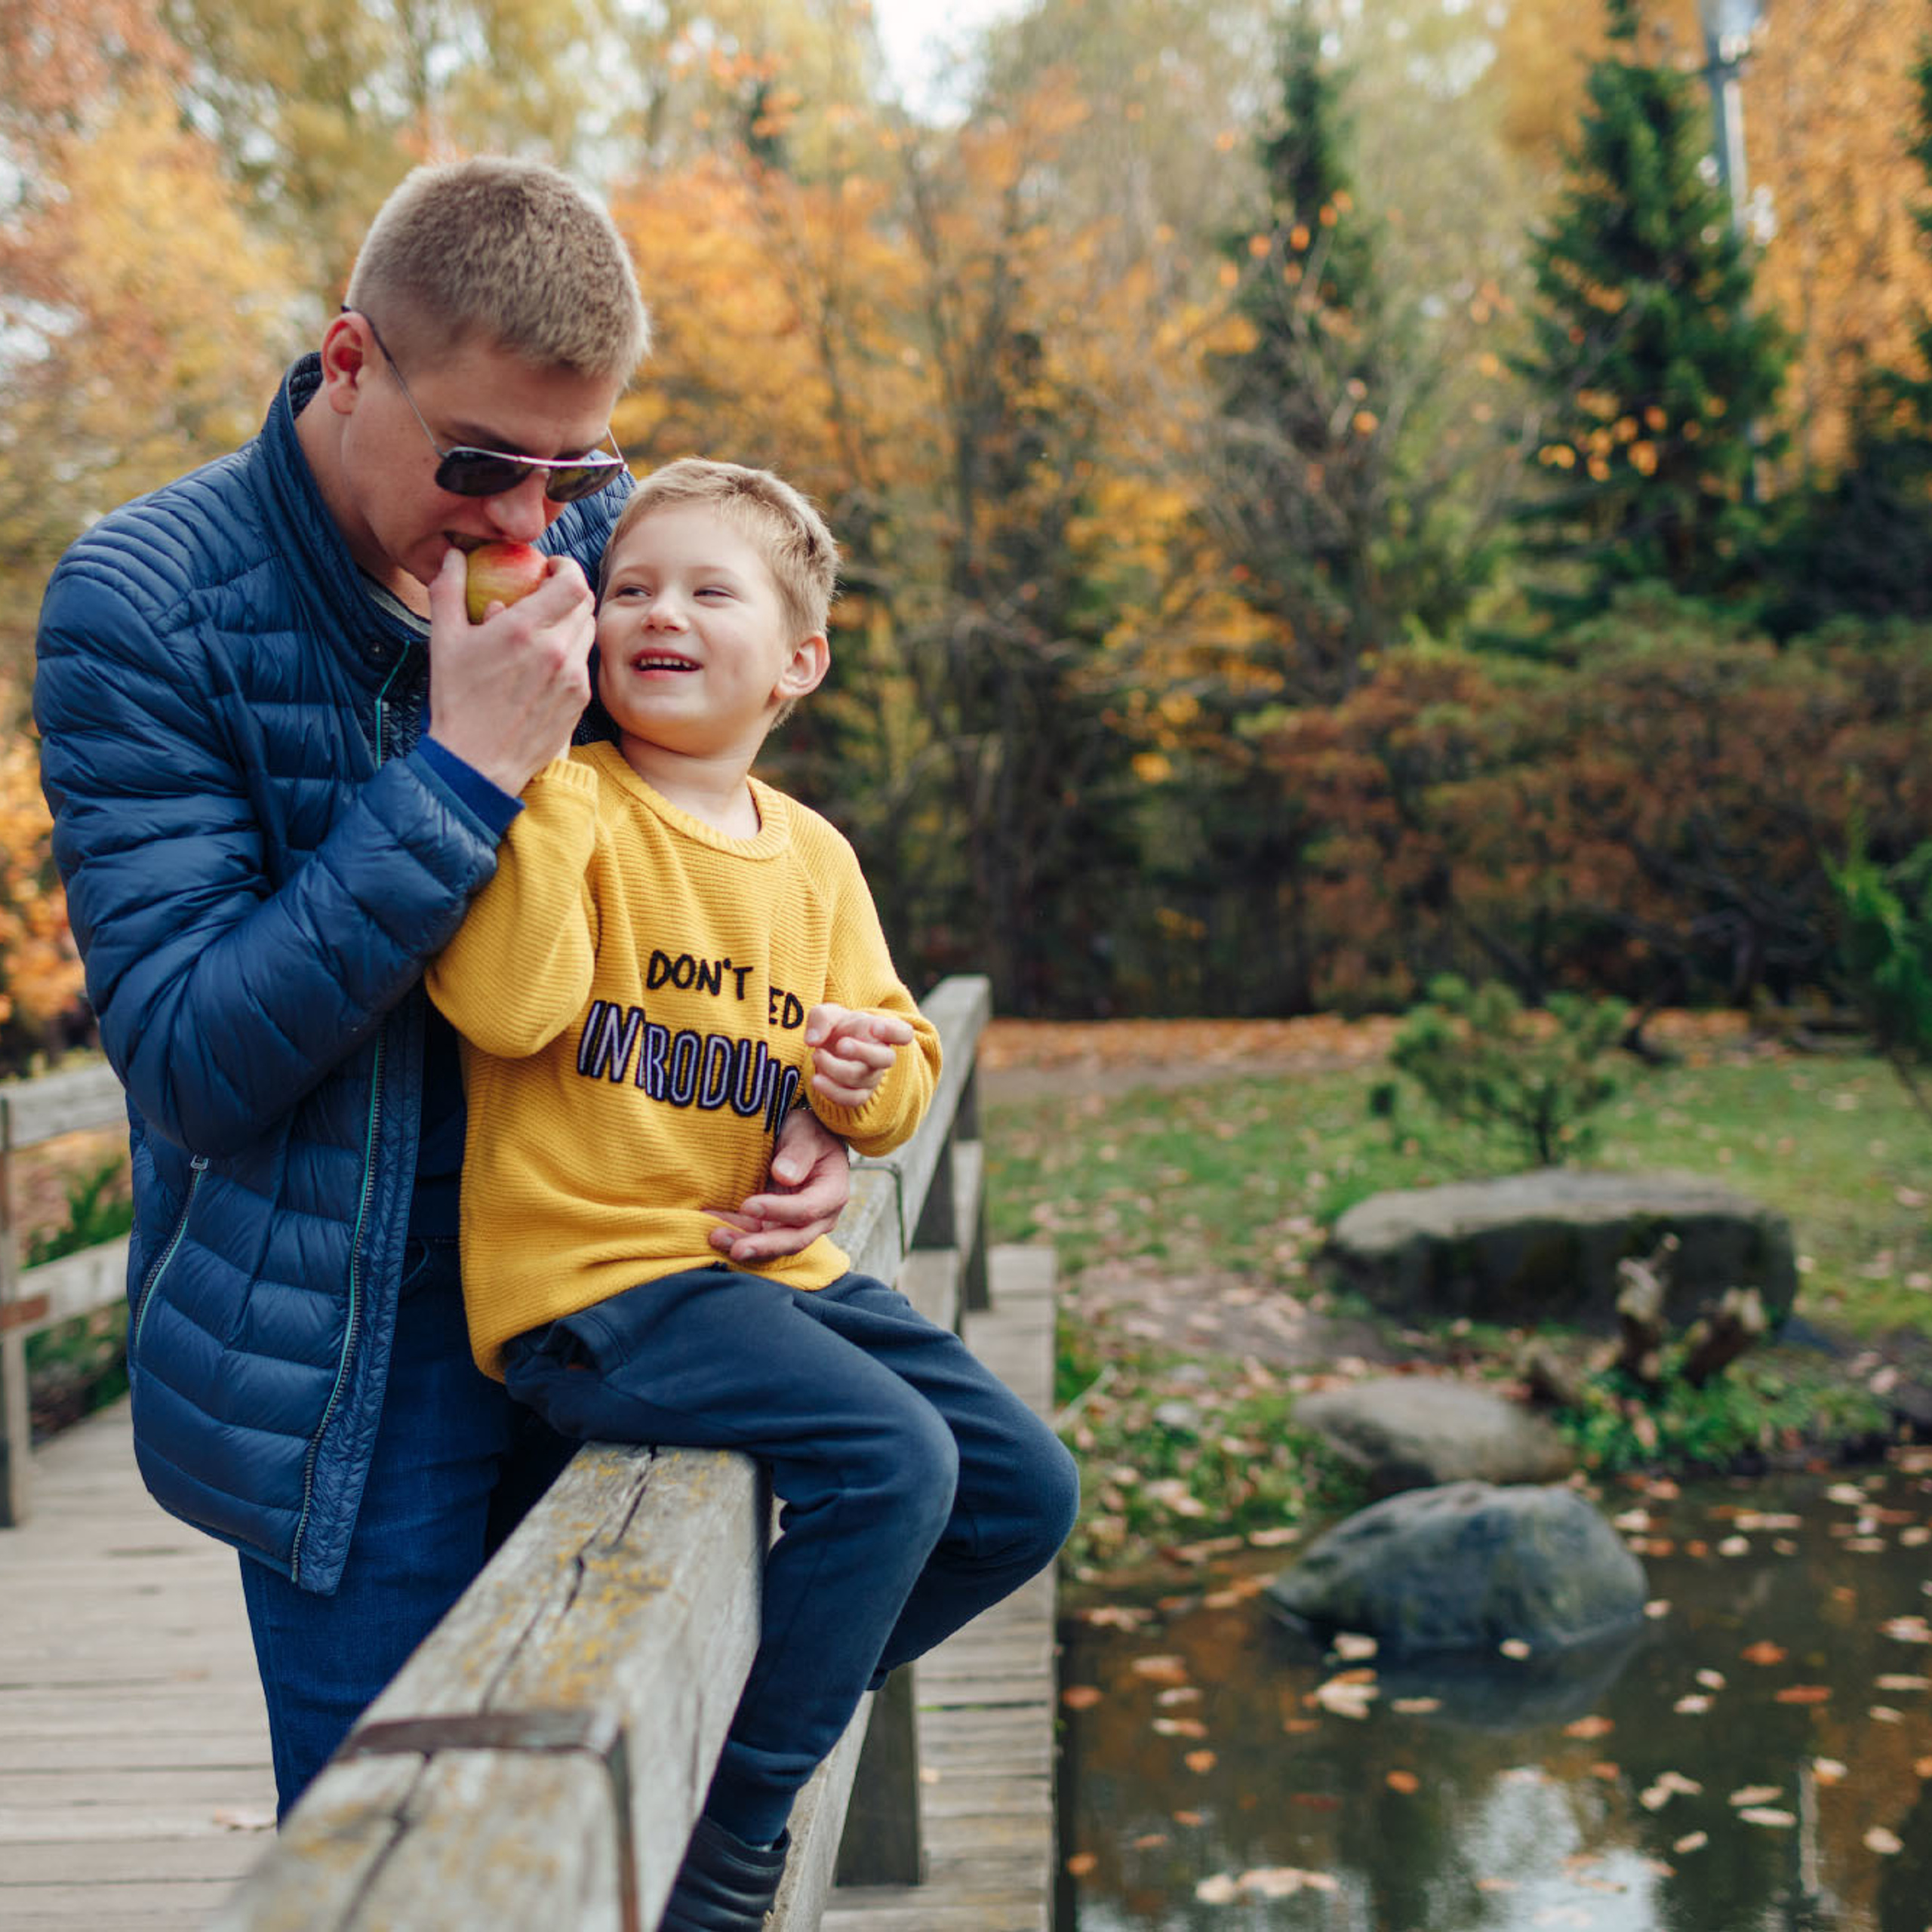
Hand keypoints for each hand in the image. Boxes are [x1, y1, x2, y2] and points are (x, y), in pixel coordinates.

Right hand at [426, 548, 593, 792]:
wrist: (477, 762)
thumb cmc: (456, 701)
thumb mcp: (444, 641)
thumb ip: (448, 589)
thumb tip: (453, 553)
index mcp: (524, 630)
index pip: (572, 582)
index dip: (566, 567)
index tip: (550, 567)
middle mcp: (556, 651)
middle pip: (584, 604)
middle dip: (568, 592)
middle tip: (545, 594)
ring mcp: (573, 677)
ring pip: (587, 632)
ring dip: (570, 622)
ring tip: (543, 629)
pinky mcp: (580, 700)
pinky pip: (583, 663)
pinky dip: (569, 653)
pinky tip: (544, 662)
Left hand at [705, 1106, 850, 1263]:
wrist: (801, 1142)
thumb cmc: (806, 1133)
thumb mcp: (805, 1132)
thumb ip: (798, 1152)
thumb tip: (784, 1176)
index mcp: (832, 1192)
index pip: (807, 1209)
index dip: (779, 1211)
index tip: (748, 1205)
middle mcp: (819, 1217)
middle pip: (794, 1239)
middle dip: (763, 1246)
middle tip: (735, 1248)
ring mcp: (798, 1227)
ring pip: (774, 1246)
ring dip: (744, 1244)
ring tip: (716, 1238)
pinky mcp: (776, 1229)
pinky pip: (757, 1239)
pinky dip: (736, 1236)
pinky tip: (714, 1231)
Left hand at [804, 1004, 914, 1109]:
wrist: (829, 1050)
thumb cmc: (836, 1028)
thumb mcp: (826, 1015)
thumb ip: (820, 1020)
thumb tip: (812, 1040)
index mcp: (881, 1031)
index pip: (903, 1033)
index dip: (894, 1031)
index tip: (874, 1027)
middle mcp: (881, 1055)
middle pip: (886, 1059)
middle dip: (862, 1052)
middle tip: (841, 1044)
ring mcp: (872, 1077)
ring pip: (861, 1078)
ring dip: (834, 1067)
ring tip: (817, 1055)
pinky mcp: (859, 1094)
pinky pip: (852, 1099)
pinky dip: (832, 1090)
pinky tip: (817, 1079)